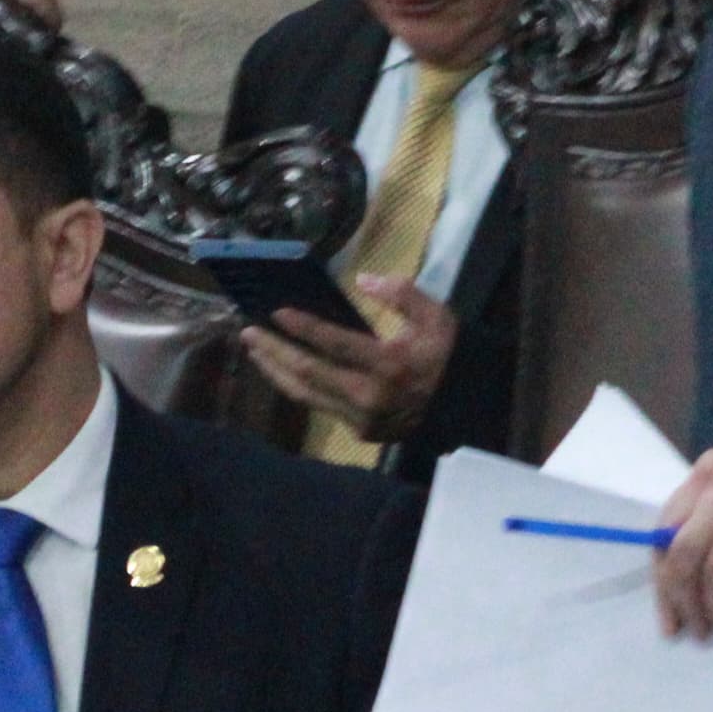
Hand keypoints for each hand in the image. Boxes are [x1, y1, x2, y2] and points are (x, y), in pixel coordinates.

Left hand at [237, 283, 455, 444]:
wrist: (464, 406)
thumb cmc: (447, 355)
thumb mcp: (436, 316)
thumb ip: (401, 294)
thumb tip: (363, 280)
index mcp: (389, 365)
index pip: (334, 344)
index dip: (302, 328)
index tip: (277, 312)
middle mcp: (369, 395)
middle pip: (308, 372)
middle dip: (274, 350)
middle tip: (249, 331)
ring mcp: (361, 418)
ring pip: (306, 394)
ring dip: (276, 370)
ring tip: (255, 349)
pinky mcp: (358, 431)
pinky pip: (318, 405)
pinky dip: (296, 385)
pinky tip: (281, 369)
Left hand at [651, 451, 712, 638]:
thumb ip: (712, 513)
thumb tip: (686, 561)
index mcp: (707, 470)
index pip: (666, 522)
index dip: (661, 564)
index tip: (666, 596)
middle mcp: (707, 485)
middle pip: (666, 545)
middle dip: (667, 591)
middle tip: (673, 624)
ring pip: (682, 565)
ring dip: (688, 605)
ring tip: (700, 631)